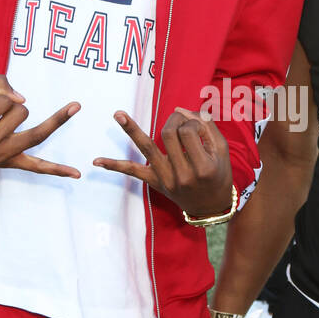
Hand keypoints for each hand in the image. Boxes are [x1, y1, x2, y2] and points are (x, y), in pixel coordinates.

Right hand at [0, 74, 80, 175]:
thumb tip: (23, 98)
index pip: (3, 101)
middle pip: (22, 113)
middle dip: (10, 104)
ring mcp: (1, 158)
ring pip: (36, 133)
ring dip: (25, 117)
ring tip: (18, 116)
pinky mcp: (11, 163)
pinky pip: (37, 167)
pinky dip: (57, 170)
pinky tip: (76, 173)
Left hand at [94, 106, 233, 219]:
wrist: (210, 206)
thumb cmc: (218, 174)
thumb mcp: (222, 151)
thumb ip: (206, 126)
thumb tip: (180, 110)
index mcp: (203, 167)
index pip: (188, 131)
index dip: (191, 122)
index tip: (197, 125)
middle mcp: (183, 175)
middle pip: (168, 134)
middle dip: (173, 120)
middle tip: (180, 119)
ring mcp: (166, 179)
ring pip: (147, 148)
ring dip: (130, 130)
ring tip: (117, 113)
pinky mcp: (154, 182)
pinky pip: (132, 172)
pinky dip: (114, 166)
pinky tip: (96, 161)